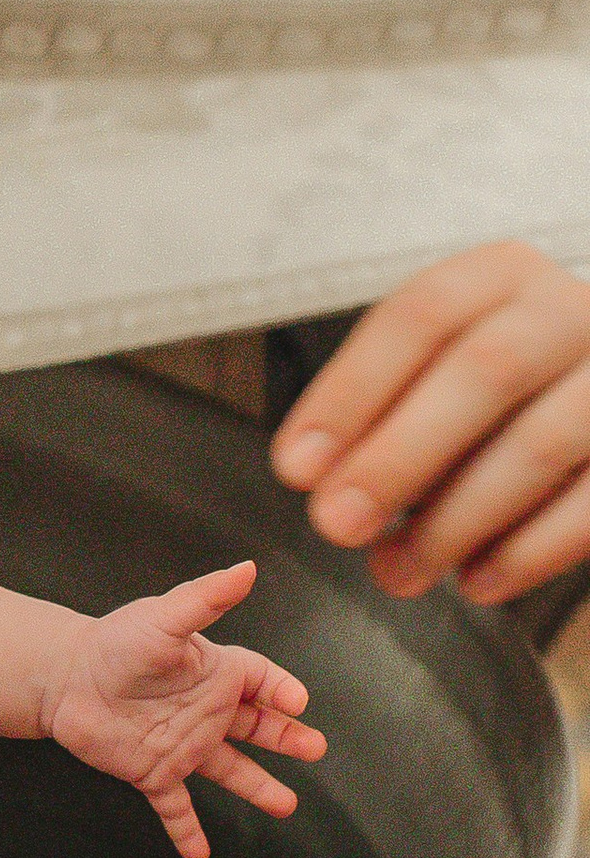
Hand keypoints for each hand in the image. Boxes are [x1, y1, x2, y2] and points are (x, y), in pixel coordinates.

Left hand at [48, 560, 323, 857]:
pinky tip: (199, 856)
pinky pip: (175, 807)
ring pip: (229, 770)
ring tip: (287, 805)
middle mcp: (204, 711)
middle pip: (258, 728)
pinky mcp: (152, 772)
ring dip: (258, 788)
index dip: (282, 690)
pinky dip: (186, 831)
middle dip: (288, 738)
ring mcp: (181, 744)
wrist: (61, 678)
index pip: (261, 680)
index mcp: (213, 672)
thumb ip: (205, 598)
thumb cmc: (113, 642)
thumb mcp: (163, 618)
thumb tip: (247, 568)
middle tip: (315, 748)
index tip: (298, 703)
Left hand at [271, 245, 589, 601]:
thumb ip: (380, 407)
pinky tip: (474, 582)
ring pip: (540, 445)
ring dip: (455, 520)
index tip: (295, 468)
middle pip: (484, 371)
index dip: (351, 393)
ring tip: (396, 573)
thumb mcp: (436, 369)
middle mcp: (568, 310)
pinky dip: (528, 552)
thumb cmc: (493, 391)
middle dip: (398, 457)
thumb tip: (315, 472)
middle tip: (336, 526)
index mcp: (501, 275)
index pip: (419, 317)